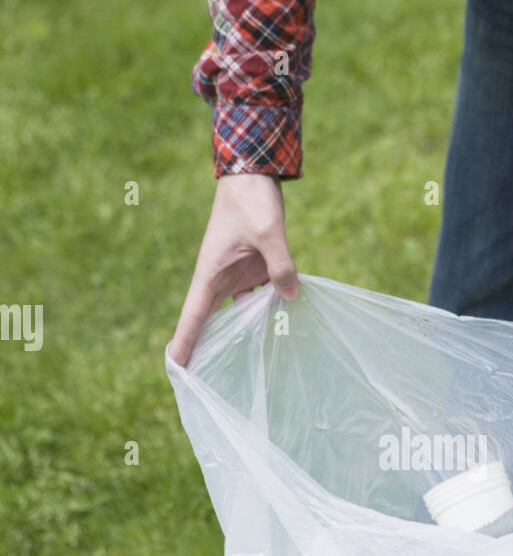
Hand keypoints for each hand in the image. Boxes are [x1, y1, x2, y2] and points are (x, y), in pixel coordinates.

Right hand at [170, 173, 298, 365]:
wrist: (253, 174)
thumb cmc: (251, 200)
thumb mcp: (268, 232)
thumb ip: (280, 265)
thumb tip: (292, 296)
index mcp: (211, 273)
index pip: (194, 315)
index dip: (186, 341)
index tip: (177, 367)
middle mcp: (220, 279)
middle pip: (210, 321)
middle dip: (207, 348)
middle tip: (205, 381)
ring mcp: (237, 275)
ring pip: (237, 312)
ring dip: (241, 335)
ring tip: (243, 367)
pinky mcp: (254, 269)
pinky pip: (259, 297)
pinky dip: (266, 313)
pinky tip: (279, 330)